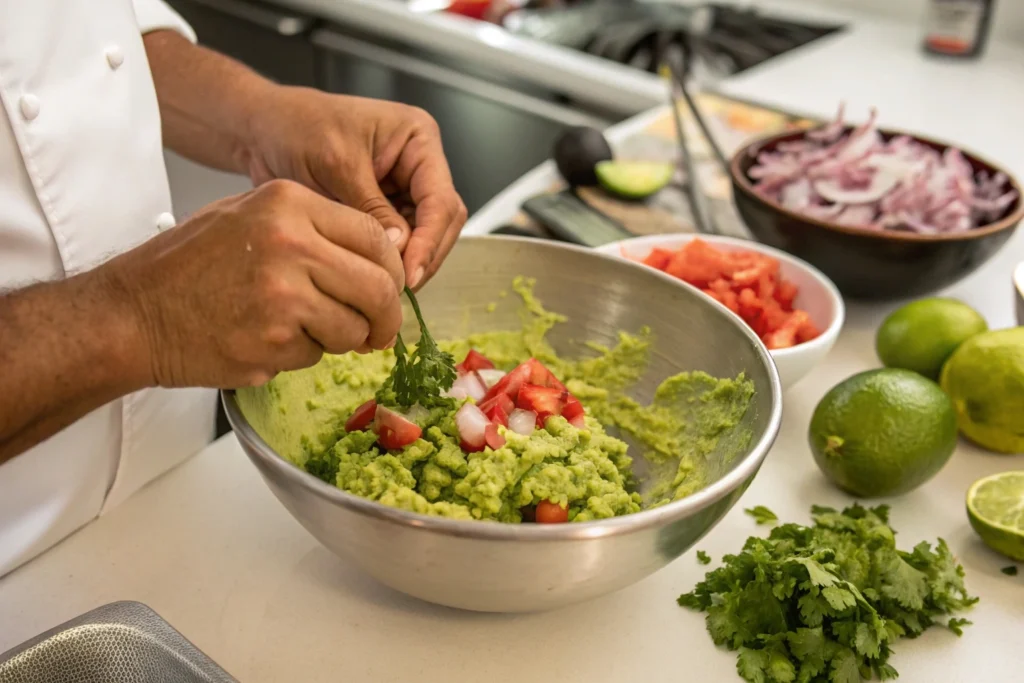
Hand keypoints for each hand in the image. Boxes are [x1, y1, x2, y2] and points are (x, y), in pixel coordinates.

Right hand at [101, 180, 405, 387]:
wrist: (133, 314)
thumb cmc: (188, 265)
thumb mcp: (249, 215)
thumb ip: (314, 229)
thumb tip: (377, 259)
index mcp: (289, 204)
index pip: (375, 237)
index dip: (391, 270)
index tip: (390, 289)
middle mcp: (292, 244)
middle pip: (379, 287)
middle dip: (386, 317)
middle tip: (379, 331)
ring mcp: (285, 296)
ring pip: (355, 328)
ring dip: (343, 340)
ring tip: (304, 330)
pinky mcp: (275, 341)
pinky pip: (319, 354)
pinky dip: (305, 354)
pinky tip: (269, 339)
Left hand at [241, 87, 467, 289]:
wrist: (263, 131)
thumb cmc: (297, 127)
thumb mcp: (337, 164)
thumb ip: (372, 208)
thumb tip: (400, 249)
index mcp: (418, 139)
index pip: (441, 199)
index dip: (430, 240)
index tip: (410, 272)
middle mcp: (418, 165)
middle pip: (442, 221)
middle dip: (425, 255)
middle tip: (400, 286)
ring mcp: (403, 189)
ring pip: (426, 237)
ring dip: (411, 262)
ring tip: (387, 285)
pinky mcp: (385, 210)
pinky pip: (401, 242)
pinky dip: (393, 261)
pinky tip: (375, 276)